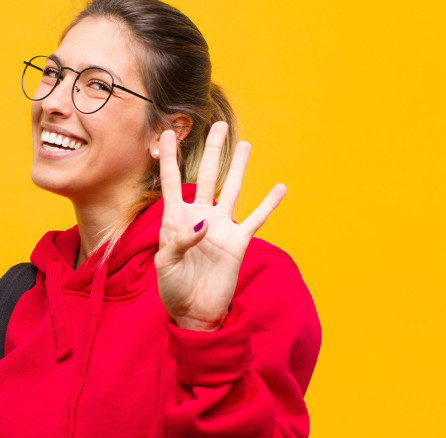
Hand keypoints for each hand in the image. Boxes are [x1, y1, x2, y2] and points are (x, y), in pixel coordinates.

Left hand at [154, 121, 286, 330]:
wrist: (194, 312)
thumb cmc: (172, 288)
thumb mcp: (165, 265)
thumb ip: (179, 242)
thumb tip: (202, 224)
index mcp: (175, 219)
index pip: (172, 182)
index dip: (169, 158)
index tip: (166, 133)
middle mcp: (200, 216)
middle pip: (208, 176)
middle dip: (213, 150)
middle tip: (218, 125)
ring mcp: (221, 227)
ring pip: (232, 189)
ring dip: (239, 167)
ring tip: (245, 144)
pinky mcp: (238, 242)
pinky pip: (256, 219)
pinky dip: (269, 204)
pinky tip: (280, 188)